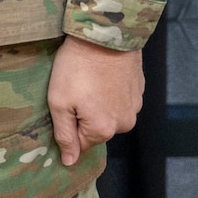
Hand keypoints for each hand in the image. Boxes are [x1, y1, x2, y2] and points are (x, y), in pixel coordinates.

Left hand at [48, 35, 143, 165]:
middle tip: (73, 89)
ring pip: (108, 114)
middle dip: (82, 114)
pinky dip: (108, 91)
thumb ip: (64, 135)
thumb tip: (69, 162)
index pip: (80, 143)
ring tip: (86, 80)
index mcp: (103, 130)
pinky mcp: (138, 91)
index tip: (62, 105)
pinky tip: (99, 76)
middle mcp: (124, 124)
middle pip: (95, 129)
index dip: (67, 125)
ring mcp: (134, 107)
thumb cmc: (77, 68)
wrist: (105, 36)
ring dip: (96, 102)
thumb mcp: (59, 102)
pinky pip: (119, 99)